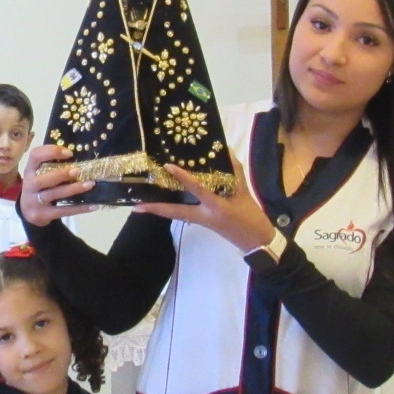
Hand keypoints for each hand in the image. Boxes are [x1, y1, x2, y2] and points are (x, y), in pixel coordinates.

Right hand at [18, 144, 93, 227]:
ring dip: (73, 189)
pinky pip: (63, 211)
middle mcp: (29, 185)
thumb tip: (79, 157)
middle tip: (78, 171)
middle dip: (61, 174)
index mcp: (30, 169)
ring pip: (54, 195)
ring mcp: (35, 201)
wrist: (29, 211)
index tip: (69, 153)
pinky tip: (93, 205)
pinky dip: (79, 208)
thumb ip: (52, 164)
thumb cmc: (40, 186)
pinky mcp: (43, 215)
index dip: (51, 152)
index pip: (35, 156)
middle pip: (42, 179)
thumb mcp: (40, 173)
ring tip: (90, 184)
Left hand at [137, 152, 276, 254]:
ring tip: (142, 204)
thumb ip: (235, 172)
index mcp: (217, 207)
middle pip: (175, 213)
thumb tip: (226, 151)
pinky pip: (184, 214)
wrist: (256, 242)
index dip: (184, 177)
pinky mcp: (202, 222)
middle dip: (156, 209)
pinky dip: (173, 208)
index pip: (197, 190)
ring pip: (176, 215)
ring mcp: (201, 221)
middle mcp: (204, 216)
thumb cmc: (251, 218)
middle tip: (136, 206)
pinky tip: (163, 202)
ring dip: (160, 209)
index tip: (169, 167)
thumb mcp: (245, 193)